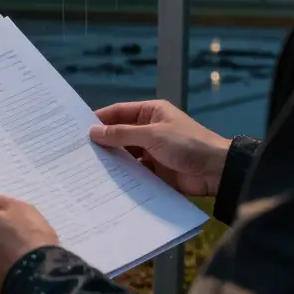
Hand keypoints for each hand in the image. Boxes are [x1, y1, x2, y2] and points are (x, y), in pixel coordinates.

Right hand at [90, 100, 230, 196]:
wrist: (216, 171)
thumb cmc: (186, 144)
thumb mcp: (152, 135)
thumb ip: (121, 134)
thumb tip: (93, 132)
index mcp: (151, 113)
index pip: (119, 112)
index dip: (99, 119)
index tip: (77, 129)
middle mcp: (149, 130)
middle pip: (120, 134)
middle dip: (102, 142)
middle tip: (77, 151)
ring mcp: (152, 151)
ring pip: (125, 154)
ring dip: (111, 160)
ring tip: (86, 167)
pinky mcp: (155, 171)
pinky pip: (134, 171)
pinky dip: (122, 175)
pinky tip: (105, 181)